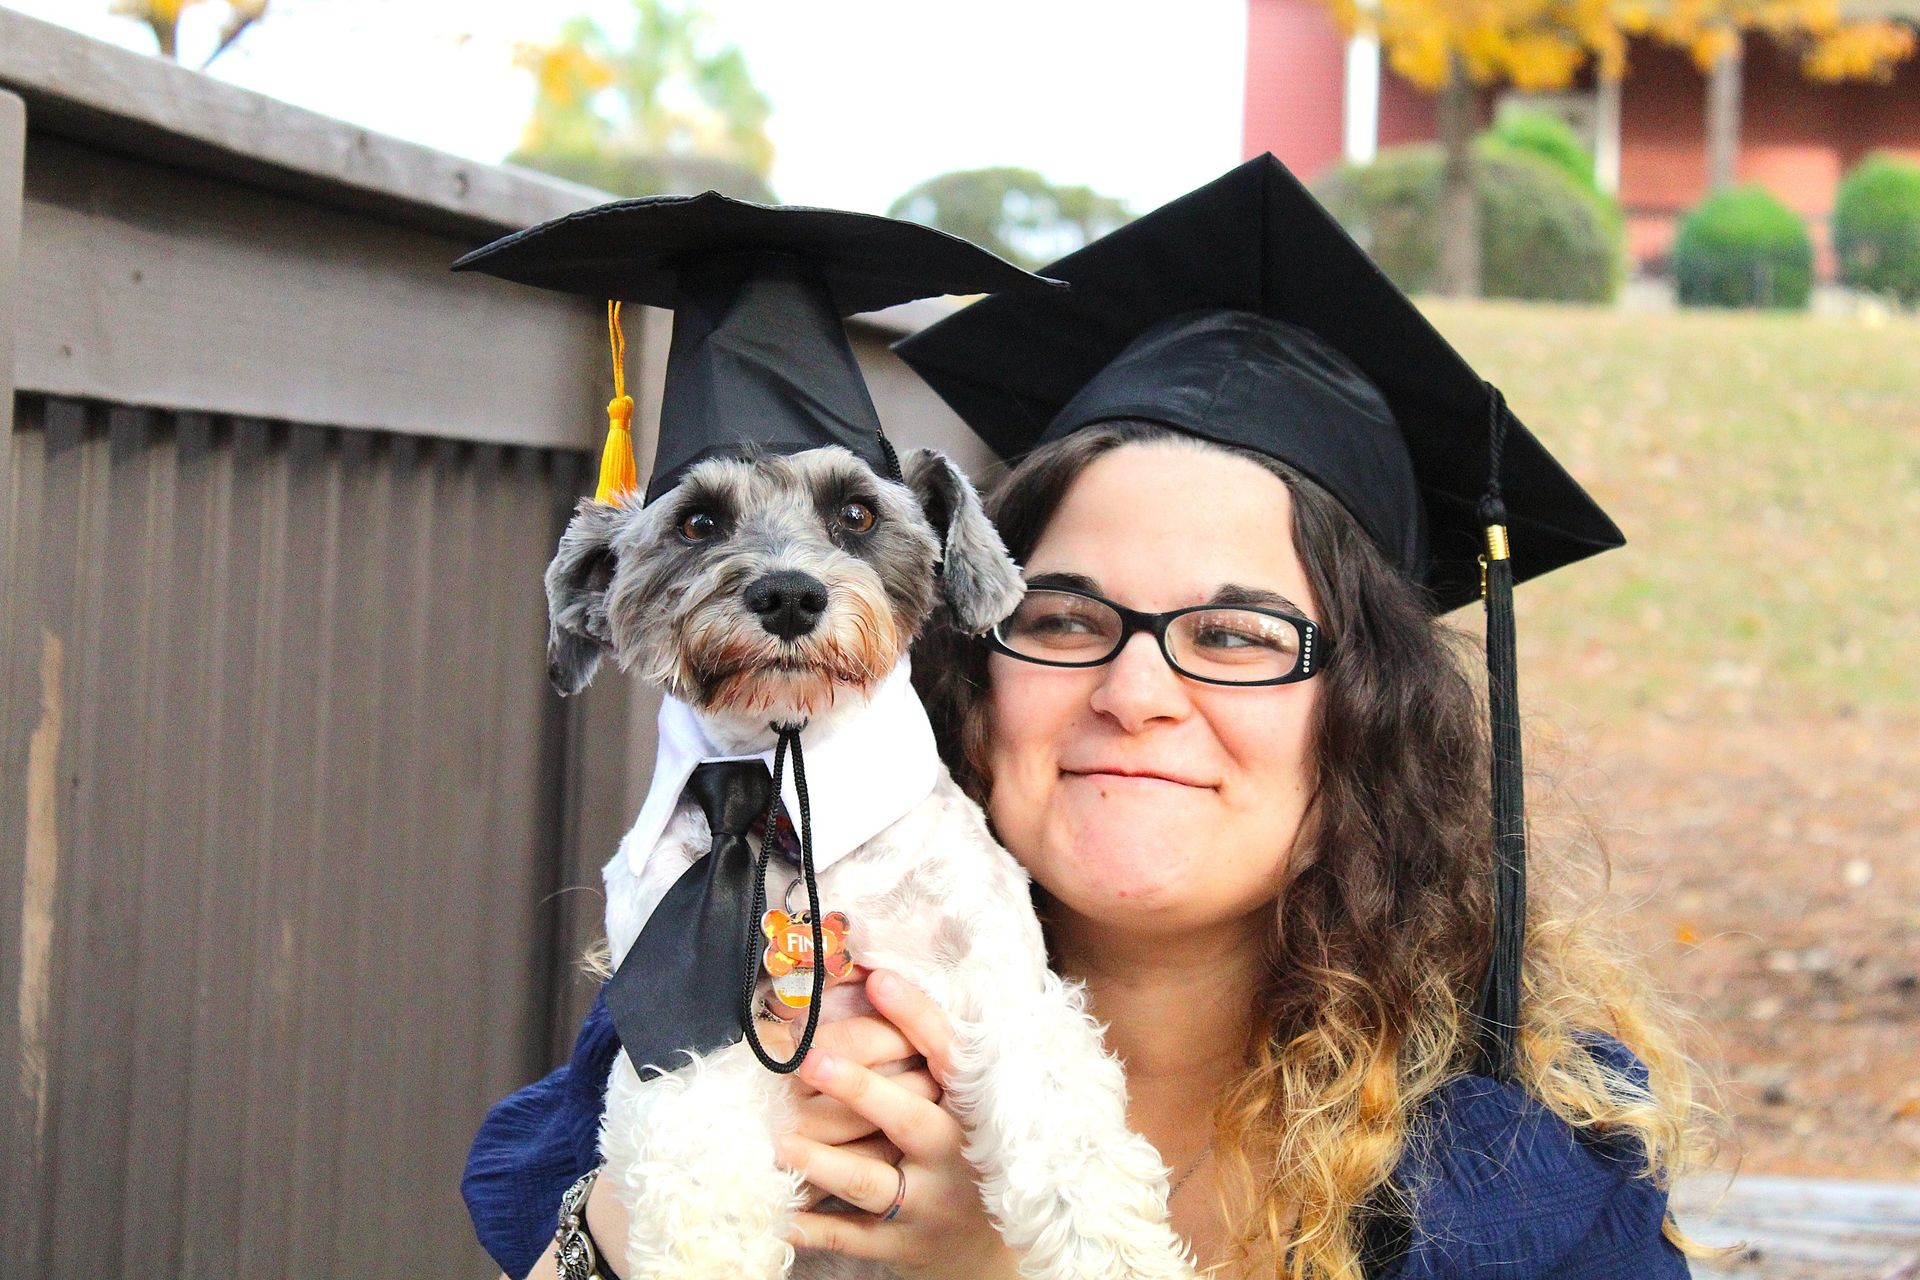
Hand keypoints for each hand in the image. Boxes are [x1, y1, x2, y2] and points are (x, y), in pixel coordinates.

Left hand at [771, 969, 1022, 1279]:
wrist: (982, 1251)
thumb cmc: (962, 1154)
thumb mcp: (961, 1105)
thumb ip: (925, 1054)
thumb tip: (870, 976)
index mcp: (971, 1109)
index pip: (948, 1055)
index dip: (916, 1017)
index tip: (878, 979)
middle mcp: (953, 1155)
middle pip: (908, 1118)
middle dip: (860, 1090)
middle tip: (810, 1059)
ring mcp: (926, 1204)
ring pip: (870, 1182)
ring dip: (824, 1161)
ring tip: (779, 1141)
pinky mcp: (899, 1246)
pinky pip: (849, 1237)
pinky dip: (812, 1227)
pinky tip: (778, 1213)